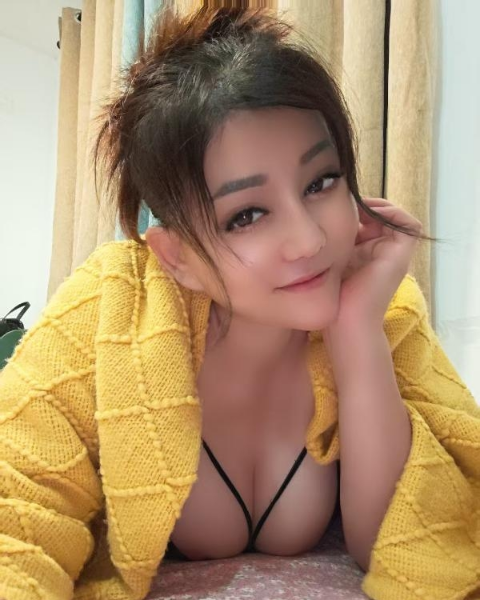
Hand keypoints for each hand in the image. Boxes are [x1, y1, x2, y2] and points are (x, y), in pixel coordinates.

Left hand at [325, 197, 421, 337]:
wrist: (345, 322)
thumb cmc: (331, 299)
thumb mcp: (328, 264)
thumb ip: (331, 245)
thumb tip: (320, 220)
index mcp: (365, 258)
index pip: (365, 225)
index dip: (354, 213)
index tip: (334, 209)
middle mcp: (382, 256)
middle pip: (379, 219)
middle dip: (363, 207)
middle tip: (344, 203)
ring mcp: (394, 256)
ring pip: (394, 219)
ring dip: (376, 207)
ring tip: (355, 206)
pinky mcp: (400, 256)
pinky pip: (408, 225)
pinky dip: (391, 213)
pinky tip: (366, 213)